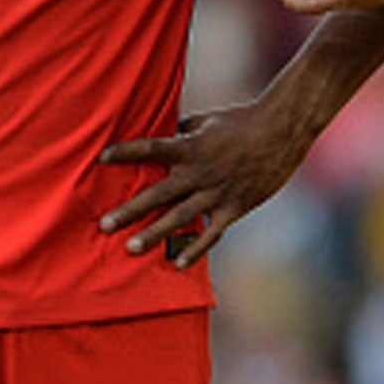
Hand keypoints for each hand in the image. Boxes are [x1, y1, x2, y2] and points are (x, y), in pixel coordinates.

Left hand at [98, 99, 312, 268]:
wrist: (282, 131)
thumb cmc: (243, 120)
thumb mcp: (208, 120)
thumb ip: (183, 130)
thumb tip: (165, 132)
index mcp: (190, 146)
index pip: (151, 148)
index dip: (125, 152)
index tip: (100, 158)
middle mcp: (199, 172)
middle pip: (158, 193)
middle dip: (130, 210)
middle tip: (104, 224)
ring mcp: (217, 192)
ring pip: (179, 218)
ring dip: (154, 234)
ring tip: (131, 247)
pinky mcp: (234, 208)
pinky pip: (211, 233)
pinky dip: (195, 249)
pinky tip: (177, 263)